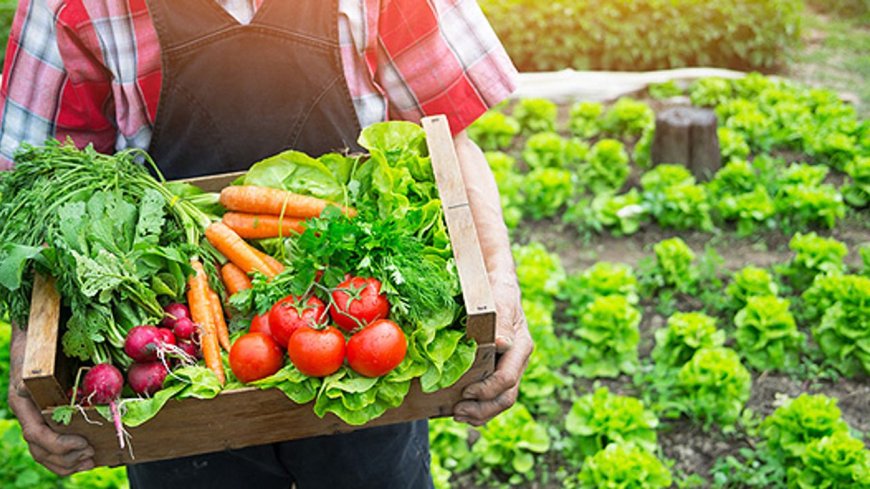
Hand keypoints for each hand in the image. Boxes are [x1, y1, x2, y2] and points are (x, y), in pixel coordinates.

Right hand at [8, 326, 94, 474]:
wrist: (31, 328)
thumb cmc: (44, 336)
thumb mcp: (52, 349)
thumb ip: (73, 365)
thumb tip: (106, 375)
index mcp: (23, 397)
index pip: (36, 433)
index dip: (60, 444)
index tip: (84, 443)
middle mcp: (24, 409)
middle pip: (39, 448)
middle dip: (66, 457)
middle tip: (92, 456)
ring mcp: (30, 413)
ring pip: (41, 450)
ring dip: (65, 461)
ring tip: (90, 461)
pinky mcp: (40, 413)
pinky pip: (46, 442)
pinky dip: (63, 454)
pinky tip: (82, 456)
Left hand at [453, 273, 531, 425]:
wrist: (494, 285)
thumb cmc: (496, 291)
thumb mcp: (500, 301)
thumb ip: (502, 322)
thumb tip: (501, 344)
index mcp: (520, 347)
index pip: (507, 379)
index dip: (487, 390)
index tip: (465, 392)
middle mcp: (516, 361)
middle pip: (505, 397)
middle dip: (482, 409)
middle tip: (458, 411)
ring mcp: (506, 367)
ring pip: (499, 401)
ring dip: (479, 413)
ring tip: (458, 415)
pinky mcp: (495, 369)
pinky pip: (491, 396)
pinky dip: (477, 406)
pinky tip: (460, 409)